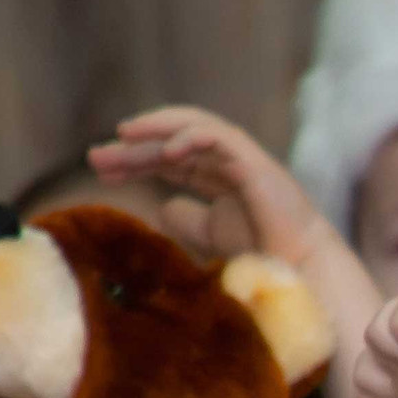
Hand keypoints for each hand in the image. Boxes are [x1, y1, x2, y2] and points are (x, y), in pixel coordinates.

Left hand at [91, 107, 332, 267]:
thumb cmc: (265, 254)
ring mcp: (242, 158)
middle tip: (97, 155)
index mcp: (218, 178)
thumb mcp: (212, 235)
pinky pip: (218, 136)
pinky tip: (165, 150)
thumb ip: (187, 220)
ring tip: (125, 135)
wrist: (300, 268)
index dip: (134, 161)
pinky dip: (190, 137)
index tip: (102, 169)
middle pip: (172, 142)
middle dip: (134, 147)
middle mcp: (227, 162)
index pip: (169, 160)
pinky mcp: (254, 161)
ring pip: (192, 128)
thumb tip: (162, 207)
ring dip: (156, 129)